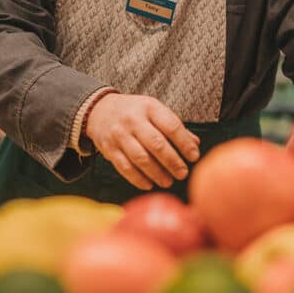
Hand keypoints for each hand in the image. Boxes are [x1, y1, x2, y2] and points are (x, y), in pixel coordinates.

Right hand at [85, 93, 200, 189]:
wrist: (99, 110)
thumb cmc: (134, 112)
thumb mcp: (153, 110)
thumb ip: (173, 126)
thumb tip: (194, 144)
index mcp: (149, 107)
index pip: (171, 126)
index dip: (184, 143)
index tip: (194, 156)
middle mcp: (133, 120)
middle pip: (156, 144)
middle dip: (172, 162)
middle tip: (183, 173)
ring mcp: (120, 135)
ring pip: (141, 158)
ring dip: (157, 173)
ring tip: (168, 181)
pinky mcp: (109, 149)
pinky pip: (125, 167)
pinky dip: (138, 178)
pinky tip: (149, 184)